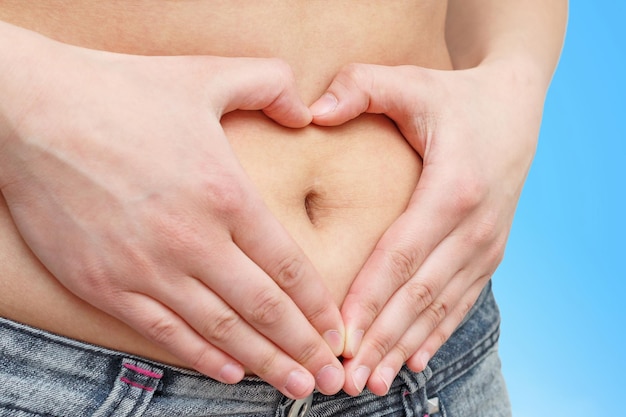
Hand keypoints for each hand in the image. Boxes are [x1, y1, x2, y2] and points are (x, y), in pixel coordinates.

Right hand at [0, 27, 343, 398]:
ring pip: (219, 330)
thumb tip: (306, 111)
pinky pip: (162, 332)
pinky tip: (229, 372)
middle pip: (263, 308)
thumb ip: (270, 85)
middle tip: (330, 378)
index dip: (318, 305)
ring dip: (262, 363)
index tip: (337, 331)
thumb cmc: (122, 92)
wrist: (32, 111)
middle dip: (302, 347)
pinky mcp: (104, 284)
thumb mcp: (207, 75)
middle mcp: (192, 241)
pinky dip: (200, 356)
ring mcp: (146, 268)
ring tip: (295, 387)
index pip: (288, 266)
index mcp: (224, 195)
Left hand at [310, 61, 544, 394]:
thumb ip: (361, 87)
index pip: (400, 256)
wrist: (516, 107)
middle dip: (382, 340)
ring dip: (404, 347)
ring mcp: (486, 245)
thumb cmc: (455, 96)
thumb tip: (312, 111)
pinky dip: (435, 334)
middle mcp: (474, 227)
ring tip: (371, 381)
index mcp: (452, 189)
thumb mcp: (410, 81)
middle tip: (344, 379)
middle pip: (418, 295)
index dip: (368, 300)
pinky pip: (460, 302)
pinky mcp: (489, 253)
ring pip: (439, 307)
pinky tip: (412, 361)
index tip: (337, 337)